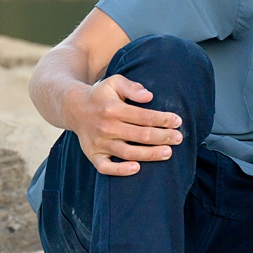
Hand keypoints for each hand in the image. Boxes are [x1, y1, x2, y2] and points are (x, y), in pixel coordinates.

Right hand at [64, 74, 183, 175]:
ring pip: (127, 152)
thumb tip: (149, 96)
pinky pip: (105, 168)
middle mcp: (106, 127)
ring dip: (150, 154)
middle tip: (179, 138)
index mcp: (113, 109)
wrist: (73, 108)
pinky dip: (120, 170)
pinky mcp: (93, 155)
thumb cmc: (101, 95)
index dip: (163, 119)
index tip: (178, 122)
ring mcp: (99, 143)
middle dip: (163, 137)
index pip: (144, 116)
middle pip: (140, 135)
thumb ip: (132, 87)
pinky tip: (137, 168)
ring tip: (168, 153)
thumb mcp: (114, 82)